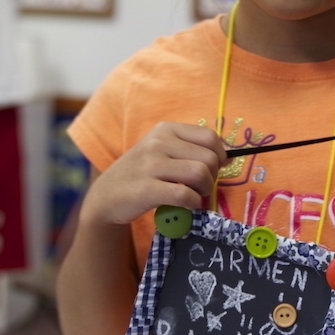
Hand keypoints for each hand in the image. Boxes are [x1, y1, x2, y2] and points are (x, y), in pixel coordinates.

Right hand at [81, 122, 226, 227]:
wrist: (105, 197)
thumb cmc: (140, 174)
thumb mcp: (162, 152)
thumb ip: (190, 150)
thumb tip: (228, 158)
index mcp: (165, 129)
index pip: (210, 137)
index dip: (219, 156)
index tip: (212, 169)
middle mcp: (158, 142)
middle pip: (208, 158)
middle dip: (212, 177)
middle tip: (199, 187)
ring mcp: (150, 165)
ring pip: (199, 174)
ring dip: (203, 190)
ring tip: (193, 195)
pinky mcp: (146, 189)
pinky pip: (185, 195)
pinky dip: (192, 204)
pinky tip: (184, 205)